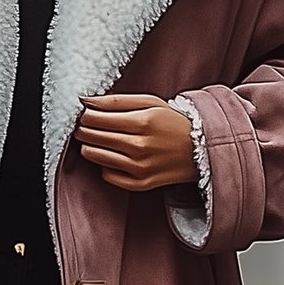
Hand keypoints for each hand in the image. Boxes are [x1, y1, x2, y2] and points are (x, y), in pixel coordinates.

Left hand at [73, 93, 196, 190]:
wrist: (200, 149)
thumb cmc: (173, 122)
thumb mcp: (150, 102)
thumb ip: (116, 101)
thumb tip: (85, 101)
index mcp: (142, 122)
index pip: (96, 119)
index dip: (83, 115)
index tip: (82, 113)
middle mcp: (140, 147)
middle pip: (93, 137)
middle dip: (83, 129)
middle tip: (83, 125)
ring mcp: (140, 168)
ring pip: (96, 157)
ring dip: (89, 146)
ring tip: (94, 139)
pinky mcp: (141, 184)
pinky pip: (108, 176)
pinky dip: (104, 166)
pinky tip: (111, 157)